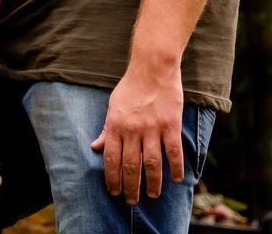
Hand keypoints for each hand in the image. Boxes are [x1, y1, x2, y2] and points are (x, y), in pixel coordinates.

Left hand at [90, 63, 184, 203]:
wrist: (152, 69)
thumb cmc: (130, 88)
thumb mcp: (112, 107)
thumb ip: (106, 129)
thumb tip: (95, 147)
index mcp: (115, 125)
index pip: (111, 159)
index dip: (112, 178)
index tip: (114, 191)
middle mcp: (132, 129)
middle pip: (131, 166)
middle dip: (130, 187)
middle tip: (131, 201)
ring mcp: (152, 128)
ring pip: (152, 163)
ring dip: (152, 183)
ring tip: (152, 195)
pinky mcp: (170, 125)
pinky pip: (174, 152)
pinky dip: (176, 168)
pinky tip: (176, 179)